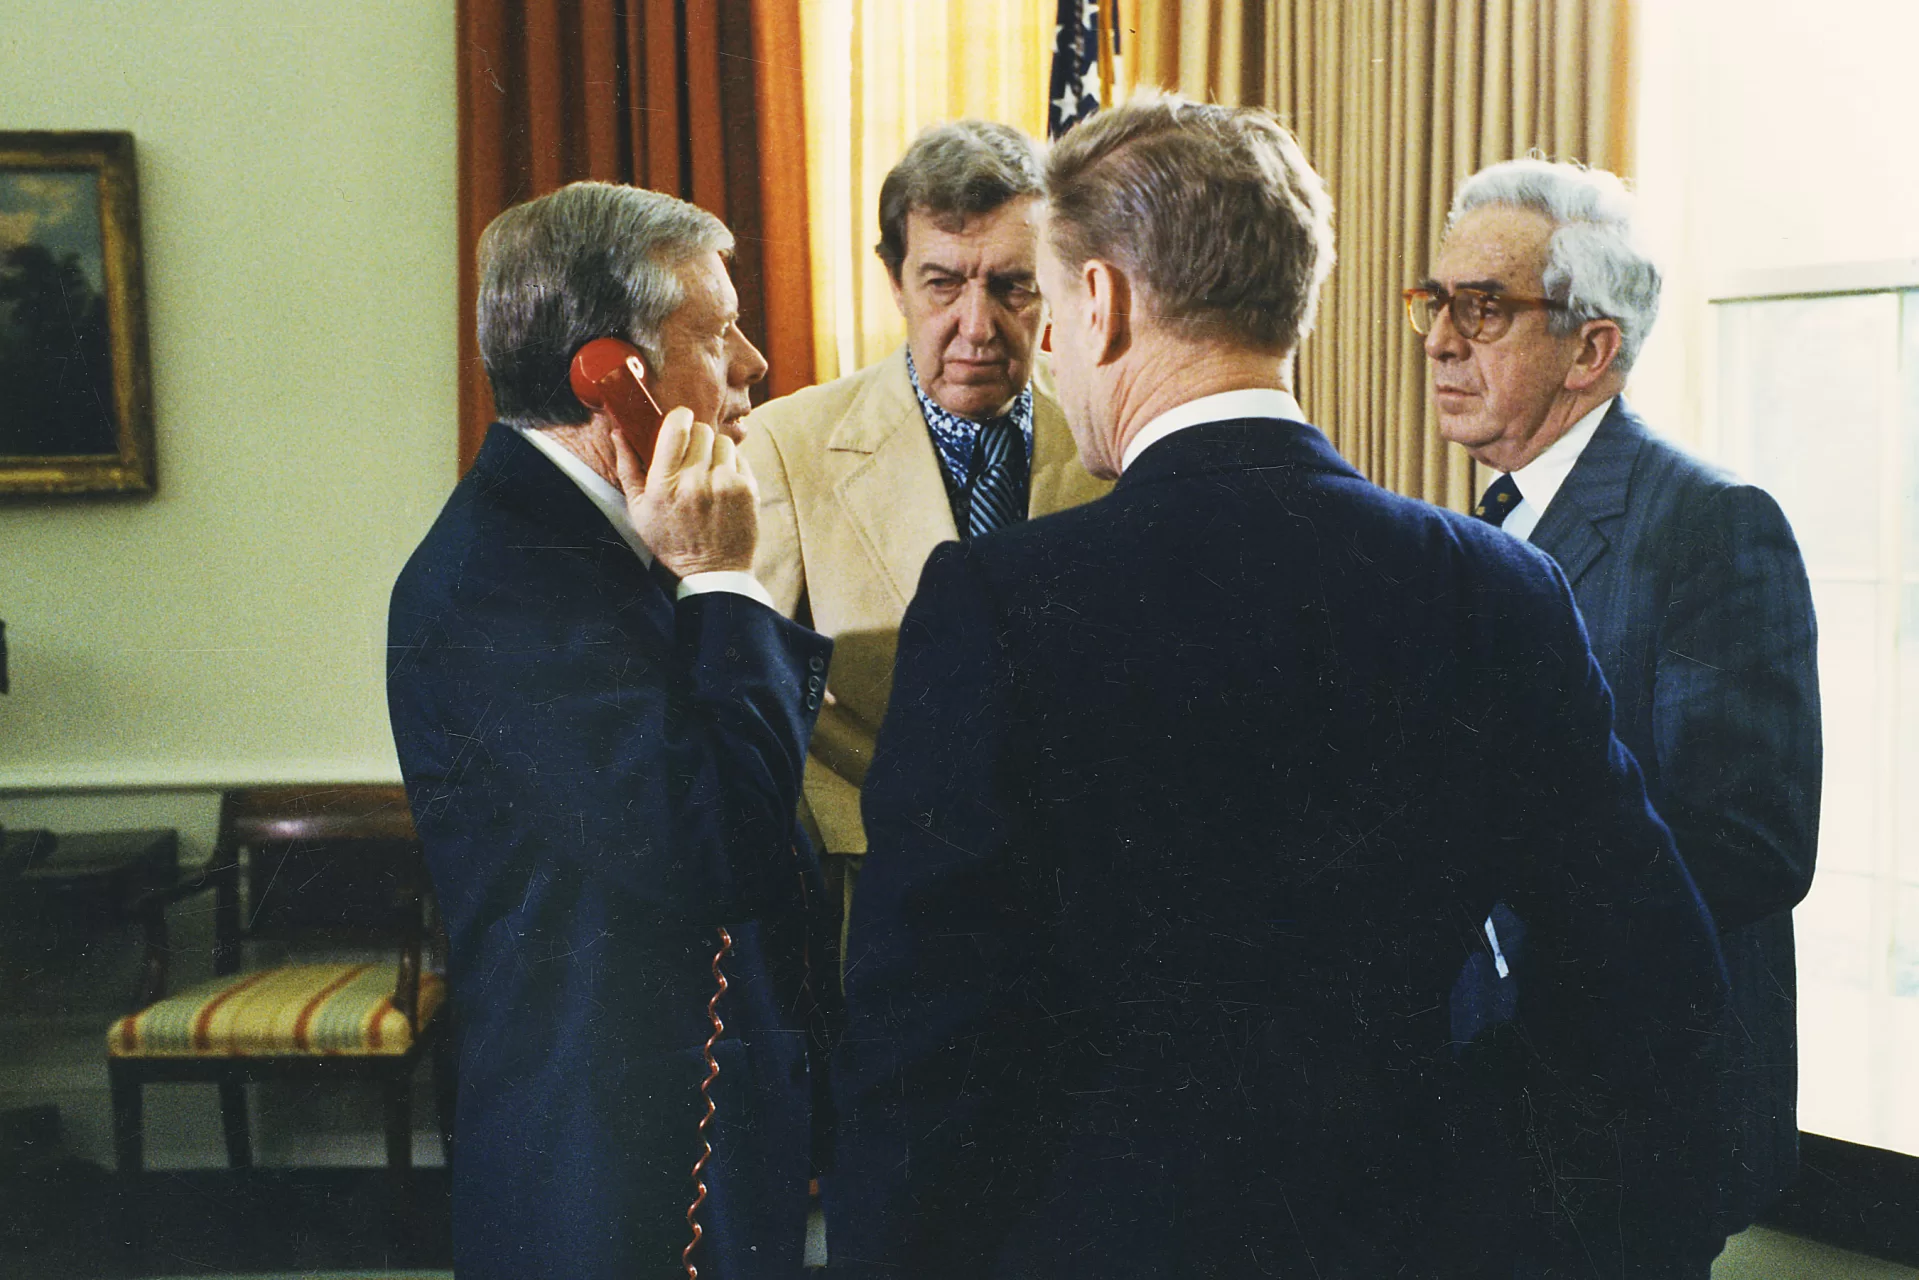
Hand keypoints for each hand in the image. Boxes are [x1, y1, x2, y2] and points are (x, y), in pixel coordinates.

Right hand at [615, 406, 758, 575]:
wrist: (711, 572)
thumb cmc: (670, 542)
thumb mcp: (639, 509)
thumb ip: (627, 467)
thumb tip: (618, 432)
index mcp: (664, 483)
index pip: (677, 427)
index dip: (680, 417)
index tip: (680, 420)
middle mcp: (695, 481)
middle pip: (702, 430)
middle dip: (696, 437)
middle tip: (692, 455)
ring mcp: (724, 484)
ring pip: (723, 442)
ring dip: (715, 452)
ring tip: (707, 473)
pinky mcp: (747, 490)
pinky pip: (740, 459)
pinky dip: (731, 466)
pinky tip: (722, 486)